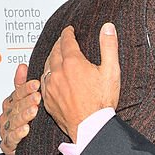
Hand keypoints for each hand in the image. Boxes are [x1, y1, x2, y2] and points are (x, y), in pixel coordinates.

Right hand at [0, 64, 41, 154]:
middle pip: (16, 106)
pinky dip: (18, 134)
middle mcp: (7, 116)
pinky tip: (26, 129)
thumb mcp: (23, 103)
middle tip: (37, 96)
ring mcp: (6, 130)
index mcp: (10, 105)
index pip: (17, 93)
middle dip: (26, 101)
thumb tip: (22, 66)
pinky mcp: (7, 145)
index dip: (26, 88)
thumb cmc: (24, 125)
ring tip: (34, 111)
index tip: (36, 83)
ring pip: (14, 121)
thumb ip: (21, 86)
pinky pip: (12, 139)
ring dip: (24, 115)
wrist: (23, 151)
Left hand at [40, 24, 119, 140]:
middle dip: (59, 44)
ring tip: (56, 55)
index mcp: (73, 63)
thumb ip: (109, 46)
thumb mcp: (111, 71)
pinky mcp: (48, 99)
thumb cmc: (102, 103)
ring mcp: (51, 86)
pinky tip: (51, 75)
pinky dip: (47, 74)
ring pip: (47, 65)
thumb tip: (108, 27)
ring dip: (51, 58)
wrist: (91, 128)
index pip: (66, 41)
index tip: (69, 30)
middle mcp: (58, 72)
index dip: (68, 33)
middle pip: (55, 51)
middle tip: (63, 41)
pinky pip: (43, 82)